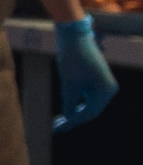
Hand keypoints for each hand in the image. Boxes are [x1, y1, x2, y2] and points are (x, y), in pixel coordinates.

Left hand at [56, 16, 118, 131]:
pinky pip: (85, 96)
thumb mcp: (69, 83)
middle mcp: (108, 89)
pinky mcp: (95, 80)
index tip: (57, 128)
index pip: (89, 113)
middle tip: (55, 127)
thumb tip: (70, 120)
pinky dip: (74, 102)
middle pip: (90, 110)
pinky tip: (64, 108)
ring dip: (73, 111)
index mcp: (106, 90)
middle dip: (73, 118)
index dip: (73, 122)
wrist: (73, 35)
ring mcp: (102, 84)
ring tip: (57, 120)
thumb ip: (69, 103)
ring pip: (87, 104)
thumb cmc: (72, 57)